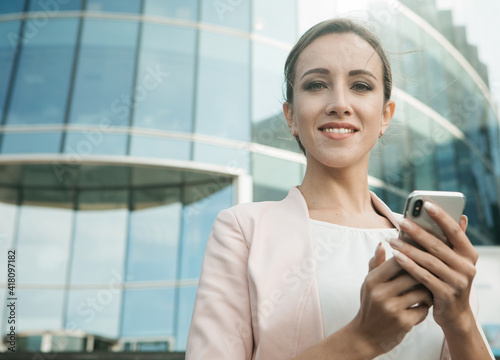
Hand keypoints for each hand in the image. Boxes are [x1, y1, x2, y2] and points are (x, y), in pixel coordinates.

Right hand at [350, 243, 432, 356]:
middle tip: (429, 275)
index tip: (422, 255)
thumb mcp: (368, 284)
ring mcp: (392, 308)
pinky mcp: (403, 322)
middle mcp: (380, 293)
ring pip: (422, 292)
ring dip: (427, 292)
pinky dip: (425, 308)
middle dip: (423, 275)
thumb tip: (382, 244)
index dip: (412, 257)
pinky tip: (421, 308)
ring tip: (426, 293)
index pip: (398, 260)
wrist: (366, 336)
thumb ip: (376, 264)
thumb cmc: (370, 305)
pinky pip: (424, 309)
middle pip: (413, 275)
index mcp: (372, 281)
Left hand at [388, 202, 477, 332]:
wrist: (454, 315)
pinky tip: (396, 257)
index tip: (426, 203)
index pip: (455, 232)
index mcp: (469, 254)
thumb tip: (461, 216)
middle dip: (417, 232)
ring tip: (392, 240)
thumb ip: (454, 241)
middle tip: (400, 221)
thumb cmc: (449, 280)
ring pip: (429, 261)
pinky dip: (409, 266)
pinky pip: (424, 277)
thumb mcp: (455, 261)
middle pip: (438, 245)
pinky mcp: (446, 295)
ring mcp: (458, 282)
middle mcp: (467, 267)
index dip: (442, 217)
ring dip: (408, 249)